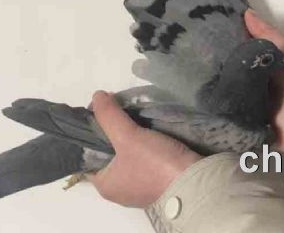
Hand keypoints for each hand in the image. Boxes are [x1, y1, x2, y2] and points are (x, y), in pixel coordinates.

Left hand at [87, 91, 201, 207]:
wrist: (196, 184)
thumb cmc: (155, 165)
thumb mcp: (127, 137)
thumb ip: (110, 116)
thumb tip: (96, 96)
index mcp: (105, 184)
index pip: (88, 155)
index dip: (89, 131)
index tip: (98, 110)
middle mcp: (120, 188)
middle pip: (108, 152)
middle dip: (111, 130)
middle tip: (116, 106)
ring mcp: (140, 185)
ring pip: (127, 154)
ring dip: (129, 134)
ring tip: (130, 111)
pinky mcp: (159, 179)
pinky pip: (144, 157)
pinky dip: (143, 141)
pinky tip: (146, 125)